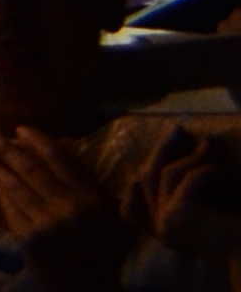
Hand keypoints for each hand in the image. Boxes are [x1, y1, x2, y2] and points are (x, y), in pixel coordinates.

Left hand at [0, 130, 124, 290]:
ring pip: (16, 187)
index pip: (62, 160)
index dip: (38, 141)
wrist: (92, 288)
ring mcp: (48, 224)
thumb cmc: (102, 251)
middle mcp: (70, 208)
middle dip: (8, 150)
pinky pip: (11, 211)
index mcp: (92, 200)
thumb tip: (56, 154)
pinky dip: (1, 196)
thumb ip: (85, 188)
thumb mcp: (105, 216)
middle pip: (32, 170)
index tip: (20, 129)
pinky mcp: (30, 239)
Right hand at [140, 131, 240, 259]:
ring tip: (209, 144)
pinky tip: (221, 170)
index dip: (133, 185)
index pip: (132, 210)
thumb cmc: (231, 231)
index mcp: (164, 234)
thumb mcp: (202, 211)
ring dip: (190, 157)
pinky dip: (205, 170)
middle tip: (178, 129)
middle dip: (162, 150)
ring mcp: (166, 223)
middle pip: (148, 180)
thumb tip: (162, 166)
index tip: (147, 160)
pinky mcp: (178, 215)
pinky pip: (187, 180)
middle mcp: (160, 230)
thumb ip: (182, 194)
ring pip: (166, 175)